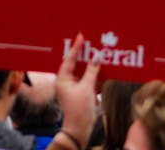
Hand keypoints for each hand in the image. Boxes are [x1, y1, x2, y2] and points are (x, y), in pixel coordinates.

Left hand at [53, 33, 100, 149]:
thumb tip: (96, 57)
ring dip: (90, 64)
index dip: (76, 48)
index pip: (69, 59)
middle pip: (75, 63)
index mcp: (62, 78)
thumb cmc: (79, 108)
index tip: (81, 37)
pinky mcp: (80, 92)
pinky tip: (101, 68)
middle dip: (83, 54)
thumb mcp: (86, 88)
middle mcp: (66, 80)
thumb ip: (91, 72)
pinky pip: (87, 79)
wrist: (80, 128)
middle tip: (90, 42)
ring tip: (97, 52)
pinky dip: (94, 74)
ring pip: (82, 71)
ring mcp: (73, 86)